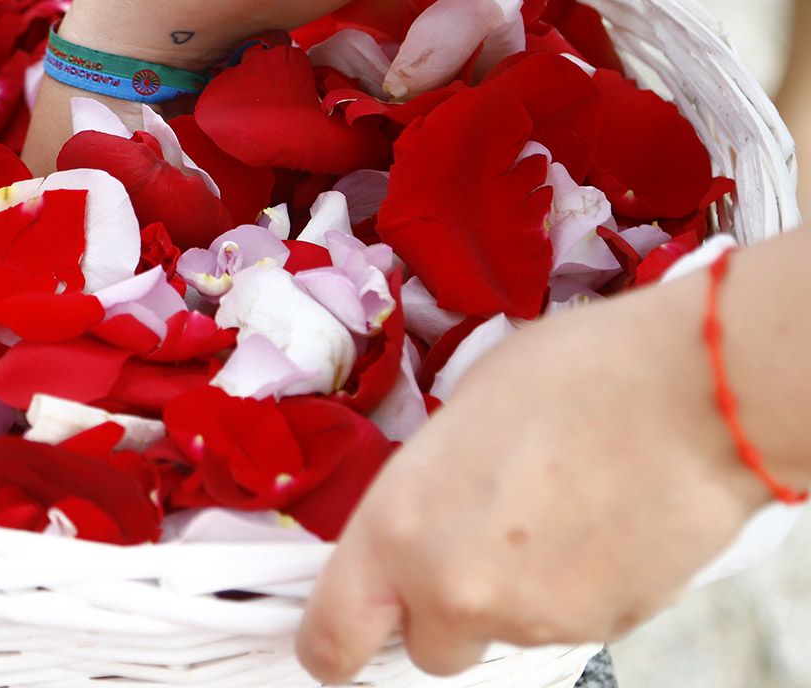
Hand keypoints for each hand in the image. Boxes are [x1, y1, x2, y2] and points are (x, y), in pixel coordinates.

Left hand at [295, 273, 770, 681]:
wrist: (692, 395)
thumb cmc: (570, 375)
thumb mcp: (457, 415)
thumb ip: (424, 489)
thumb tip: (425, 514)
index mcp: (397, 530)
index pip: (332, 636)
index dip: (335, 642)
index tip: (345, 634)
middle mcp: (453, 590)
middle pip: (429, 648)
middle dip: (442, 610)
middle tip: (477, 546)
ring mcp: (531, 620)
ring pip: (501, 633)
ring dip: (513, 594)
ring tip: (554, 514)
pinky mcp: (602, 629)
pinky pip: (566, 623)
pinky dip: (573, 591)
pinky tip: (598, 527)